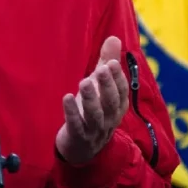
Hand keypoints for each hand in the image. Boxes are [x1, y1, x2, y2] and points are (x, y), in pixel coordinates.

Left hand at [55, 35, 129, 164]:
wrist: (82, 150)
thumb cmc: (93, 112)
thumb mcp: (101, 88)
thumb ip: (107, 64)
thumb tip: (115, 38)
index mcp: (117, 107)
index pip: (121, 92)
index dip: (117, 78)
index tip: (112, 63)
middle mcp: (109, 119)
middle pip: (111, 103)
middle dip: (107, 86)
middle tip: (101, 69)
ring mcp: (94, 130)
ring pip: (95, 115)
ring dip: (90, 99)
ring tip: (84, 82)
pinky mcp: (78, 137)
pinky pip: (76, 125)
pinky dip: (71, 112)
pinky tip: (66, 97)